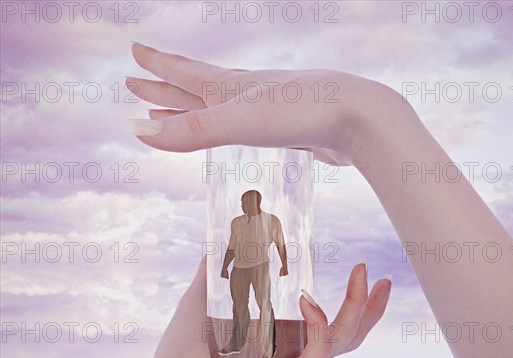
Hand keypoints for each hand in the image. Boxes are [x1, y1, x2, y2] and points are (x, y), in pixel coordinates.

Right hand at [127, 42, 384, 165]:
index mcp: (231, 87)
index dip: (157, 66)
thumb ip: (192, 131)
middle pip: (196, 87)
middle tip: (139, 81)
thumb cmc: (301, 113)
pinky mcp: (289, 130)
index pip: (184, 73)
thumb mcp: (239, 122)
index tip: (135, 51)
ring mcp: (268, 110)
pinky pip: (249, 127)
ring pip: (221, 107)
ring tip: (180, 107)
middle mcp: (246, 94)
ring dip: (195, 108)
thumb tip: (138, 131)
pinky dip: (232, 127)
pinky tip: (239, 127)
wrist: (359, 119)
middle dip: (166, 85)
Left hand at [137, 257, 390, 357]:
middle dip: (369, 306)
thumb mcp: (200, 305)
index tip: (365, 273)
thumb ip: (212, 277)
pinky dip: (321, 325)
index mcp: (282, 346)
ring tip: (363, 275)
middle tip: (379, 276)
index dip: (353, 303)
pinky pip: (319, 353)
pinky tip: (310, 300)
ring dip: (357, 308)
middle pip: (348, 335)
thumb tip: (218, 245)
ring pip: (343, 341)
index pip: (330, 328)